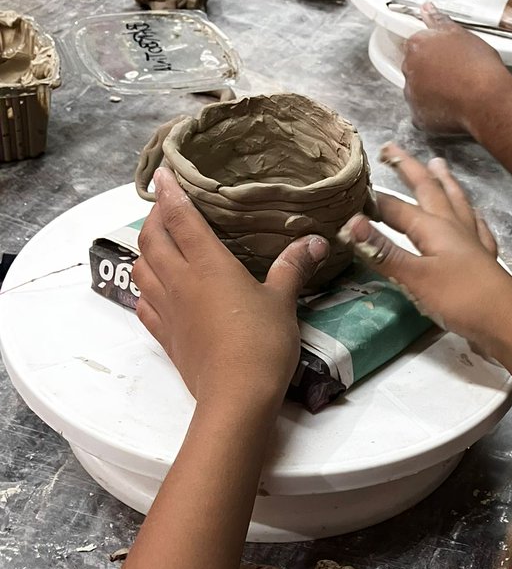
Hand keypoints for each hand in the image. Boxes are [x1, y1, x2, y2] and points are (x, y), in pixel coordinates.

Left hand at [132, 168, 329, 407]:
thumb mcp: (283, 301)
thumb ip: (293, 267)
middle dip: (154, 217)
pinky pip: (143, 304)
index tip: (163, 173)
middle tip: (164, 208)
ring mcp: (167, 309)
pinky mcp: (165, 336)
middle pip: (152, 238)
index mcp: (208, 264)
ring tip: (157, 244)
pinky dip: (144, 288)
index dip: (170, 192)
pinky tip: (153, 288)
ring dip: (144, 250)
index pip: (180, 217)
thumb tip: (315, 240)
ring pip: (141, 268)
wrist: (236, 395)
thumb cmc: (262, 343)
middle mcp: (180, 280)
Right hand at [339, 144, 511, 357]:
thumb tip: (351, 223)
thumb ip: (383, 251)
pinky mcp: (485, 260)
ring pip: (456, 202)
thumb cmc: (460, 299)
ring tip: (438, 164)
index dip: (373, 201)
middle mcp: (453, 227)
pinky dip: (471, 215)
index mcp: (433, 228)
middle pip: (429, 190)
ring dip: (444, 182)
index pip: (395, 208)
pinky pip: (477, 228)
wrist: (507, 322)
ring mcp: (472, 242)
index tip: (352, 191)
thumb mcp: (415, 277)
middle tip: (392, 149)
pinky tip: (473, 214)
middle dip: (409, 169)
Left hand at [402, 4, 511, 133]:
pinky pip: (422, 114)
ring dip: (431, 93)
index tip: (449, 60)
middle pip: (415, 69)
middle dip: (430, 73)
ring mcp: (411, 95)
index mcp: (417, 45)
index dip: (434, 54)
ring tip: (455, 94)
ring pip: (418, 92)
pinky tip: (451, 109)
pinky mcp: (418, 117)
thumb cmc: (478, 64)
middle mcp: (409, 69)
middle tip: (454, 76)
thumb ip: (439, 21)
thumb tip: (426, 7)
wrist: (486, 99)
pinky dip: (433, 113)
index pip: (417, 46)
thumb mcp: (461, 34)